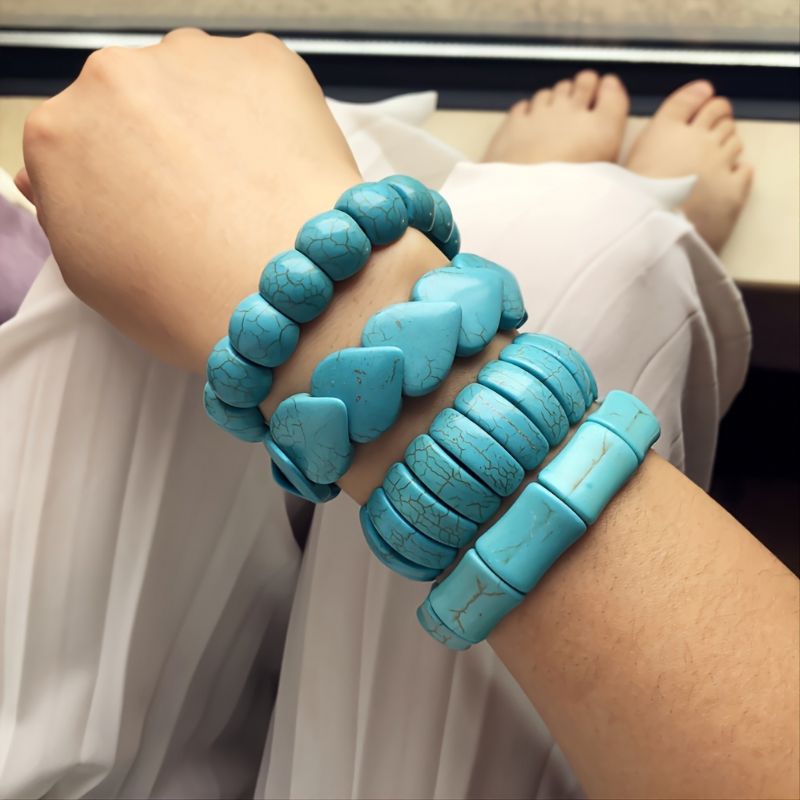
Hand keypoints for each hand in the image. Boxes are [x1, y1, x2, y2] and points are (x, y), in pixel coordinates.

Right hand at [20, 30, 361, 370]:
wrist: (278, 296)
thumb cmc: (184, 301)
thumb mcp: (88, 273)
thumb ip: (68, 206)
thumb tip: (63, 174)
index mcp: (58, 133)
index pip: (79, 141)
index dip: (120, 176)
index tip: (150, 201)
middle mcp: (113, 77)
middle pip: (135, 103)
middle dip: (164, 142)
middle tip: (205, 201)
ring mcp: (191, 59)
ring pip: (197, 83)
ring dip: (215, 121)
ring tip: (248, 189)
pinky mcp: (262, 59)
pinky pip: (259, 81)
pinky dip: (270, 116)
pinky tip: (280, 168)